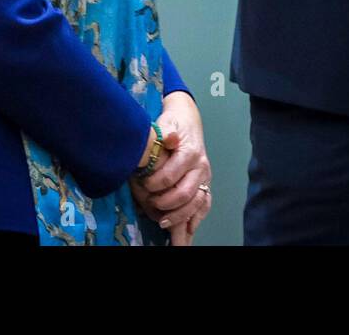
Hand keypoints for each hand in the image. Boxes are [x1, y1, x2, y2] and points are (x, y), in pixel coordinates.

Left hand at [130, 93, 211, 242]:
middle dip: (166, 203)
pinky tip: (187, 229)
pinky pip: (204, 205)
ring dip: (180, 216)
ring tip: (163, 222)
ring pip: (196, 203)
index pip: (172, 175)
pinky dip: (196, 218)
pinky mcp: (205, 184)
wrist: (188, 120)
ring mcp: (205, 177)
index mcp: (190, 152)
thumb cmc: (174, 123)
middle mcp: (201, 167)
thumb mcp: (167, 122)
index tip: (143, 185)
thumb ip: (166, 131)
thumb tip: (170, 137)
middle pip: (186, 193)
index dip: (155, 183)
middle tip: (151, 205)